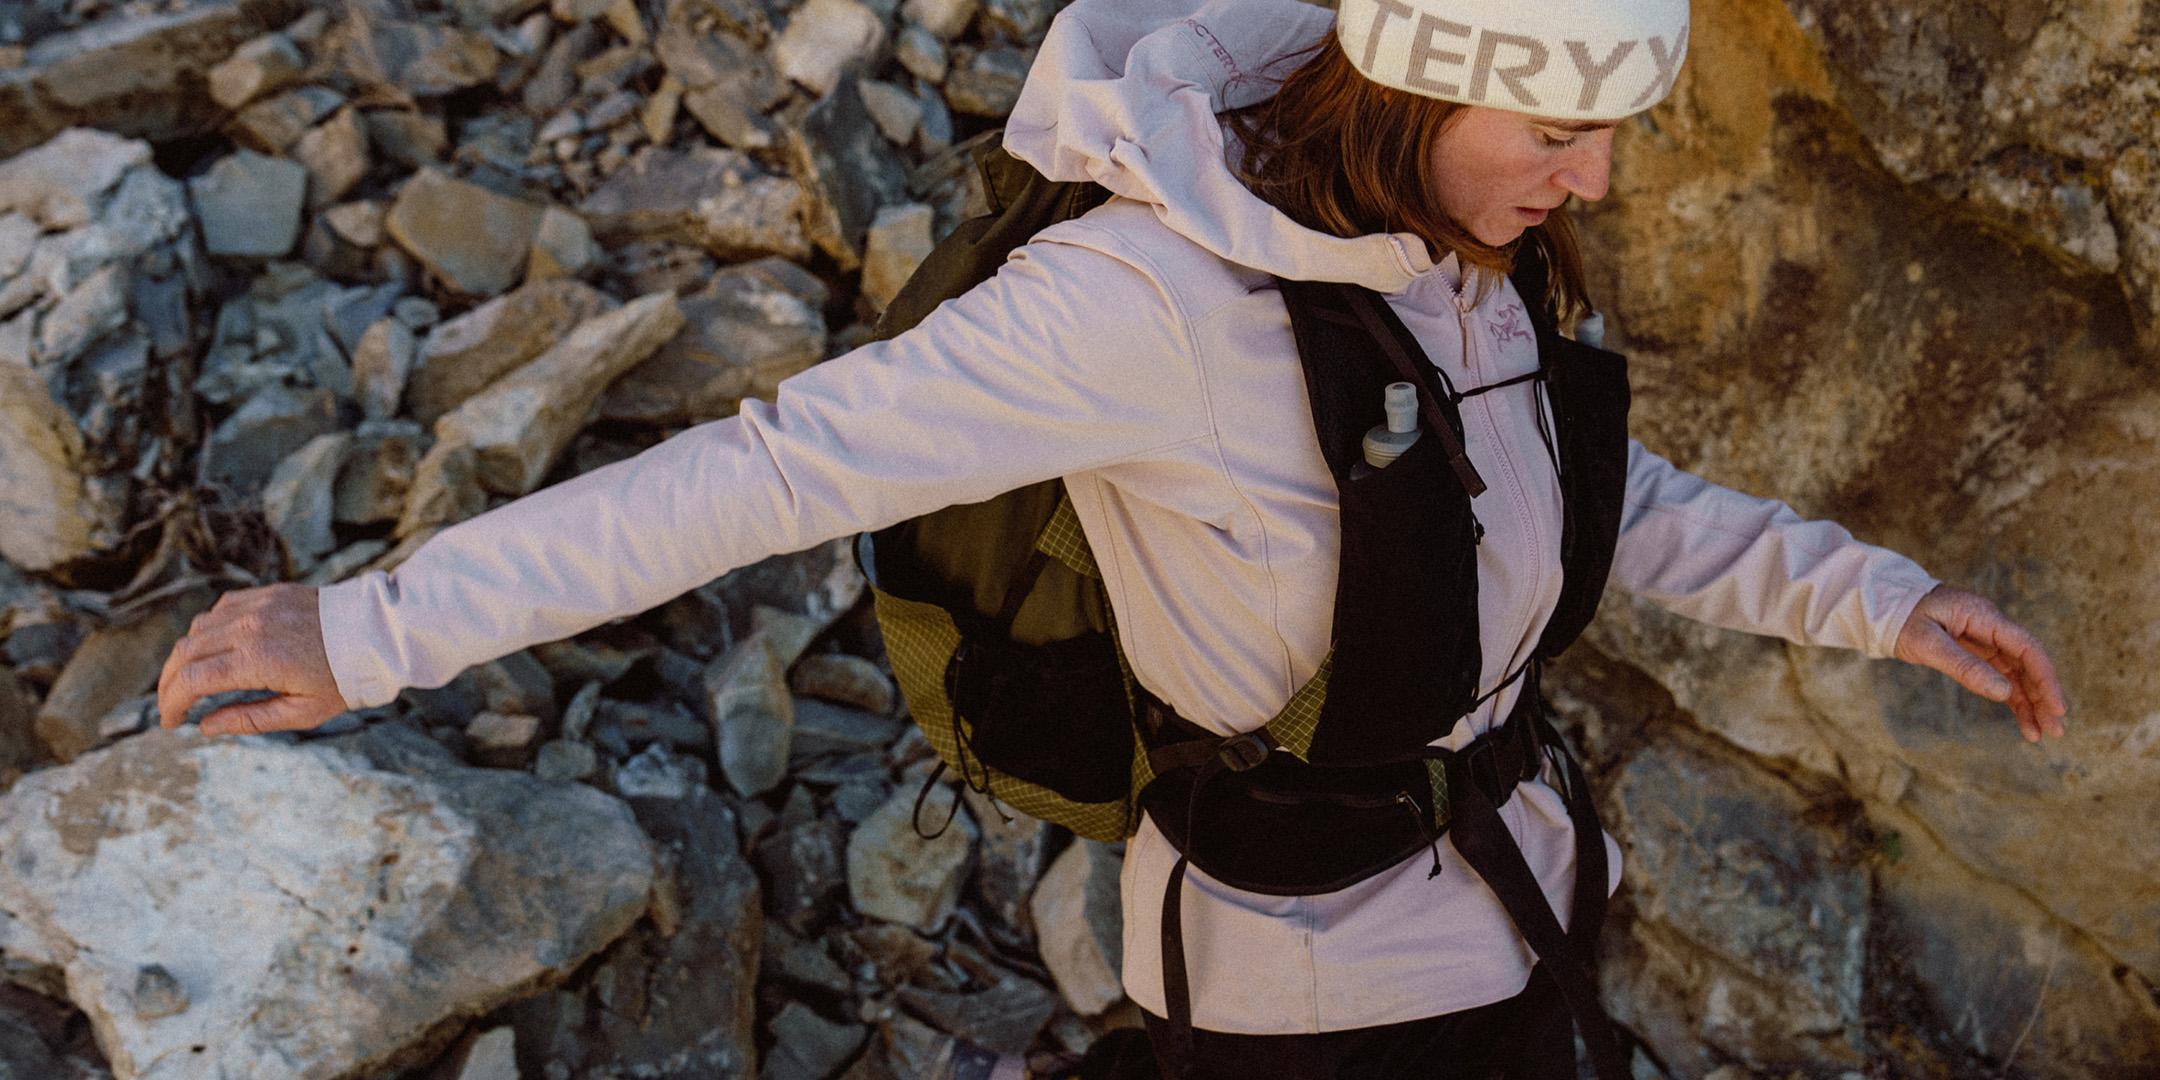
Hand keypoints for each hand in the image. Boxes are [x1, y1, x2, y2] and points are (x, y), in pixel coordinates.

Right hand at [156, 583, 348, 736]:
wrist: (379, 632)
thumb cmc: (346, 677)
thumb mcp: (303, 711)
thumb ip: (249, 720)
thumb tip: (206, 727)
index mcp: (257, 660)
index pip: (190, 681)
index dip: (171, 704)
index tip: (171, 722)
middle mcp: (249, 627)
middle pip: (184, 653)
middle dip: (169, 682)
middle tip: (172, 704)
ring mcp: (257, 605)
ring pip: (198, 628)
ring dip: (186, 655)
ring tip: (190, 680)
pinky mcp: (267, 593)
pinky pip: (221, 608)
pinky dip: (208, 630)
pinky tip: (216, 649)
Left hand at [1892, 584, 2067, 742]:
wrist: (1883, 605)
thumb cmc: (1901, 618)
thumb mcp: (1926, 642)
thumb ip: (1963, 666)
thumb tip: (2003, 692)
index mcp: (1983, 616)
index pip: (2027, 649)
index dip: (2045, 678)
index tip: (2056, 707)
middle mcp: (1990, 626)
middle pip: (2027, 664)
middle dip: (2042, 697)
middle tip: (2055, 731)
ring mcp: (1984, 639)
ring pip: (2015, 673)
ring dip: (2029, 702)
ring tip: (2038, 734)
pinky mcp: (1975, 651)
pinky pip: (1999, 675)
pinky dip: (2009, 697)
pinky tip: (2021, 720)